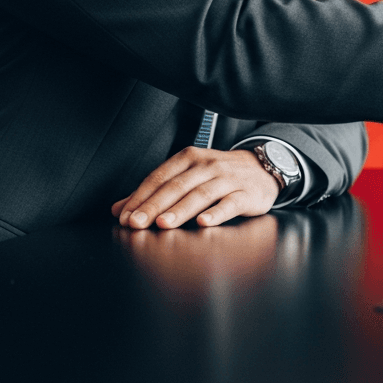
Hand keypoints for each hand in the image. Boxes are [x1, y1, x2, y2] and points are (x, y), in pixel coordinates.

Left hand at [111, 147, 281, 229]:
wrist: (263, 169)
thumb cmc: (219, 176)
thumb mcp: (186, 176)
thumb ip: (154, 193)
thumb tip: (119, 209)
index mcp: (189, 158)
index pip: (160, 177)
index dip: (141, 197)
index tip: (126, 216)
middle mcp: (208, 165)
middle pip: (177, 186)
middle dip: (154, 206)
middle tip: (137, 223)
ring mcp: (228, 178)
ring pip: (200, 194)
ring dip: (180, 210)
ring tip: (163, 224)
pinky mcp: (247, 194)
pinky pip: (230, 203)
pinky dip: (216, 213)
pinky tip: (203, 223)